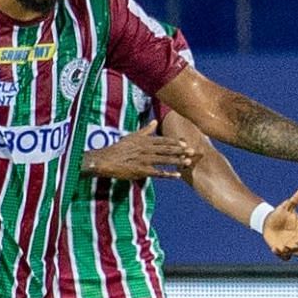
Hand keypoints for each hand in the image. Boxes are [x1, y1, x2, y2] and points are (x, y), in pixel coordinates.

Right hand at [82, 121, 198, 179]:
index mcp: (144, 141)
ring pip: (164, 160)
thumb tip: (155, 121)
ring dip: (177, 161)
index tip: (185, 143)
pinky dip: (168, 174)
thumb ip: (146, 130)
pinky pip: (157, 173)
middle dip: (180, 151)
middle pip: (166, 149)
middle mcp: (146, 149)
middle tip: (192, 151)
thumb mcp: (132, 136)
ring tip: (188, 162)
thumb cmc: (119, 149)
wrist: (106, 160)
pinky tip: (177, 175)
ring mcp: (144, 160)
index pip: (162, 140)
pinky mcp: (141, 170)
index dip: (174, 142)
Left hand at [261, 188, 297, 259]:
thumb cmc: (280, 214)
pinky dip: (282, 255)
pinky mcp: (284, 251)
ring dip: (293, 252)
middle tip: (293, 243)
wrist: (268, 222)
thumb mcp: (286, 207)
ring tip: (283, 247)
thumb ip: (295, 201)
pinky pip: (286, 257)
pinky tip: (274, 249)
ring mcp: (292, 245)